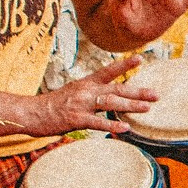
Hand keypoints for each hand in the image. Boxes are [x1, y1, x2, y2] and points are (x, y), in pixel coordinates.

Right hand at [29, 55, 156, 134]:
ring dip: (130, 105)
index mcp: (86, 83)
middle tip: (156, 94)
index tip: (140, 60)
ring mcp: (81, 104)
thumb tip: (112, 98)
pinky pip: (97, 122)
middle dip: (138, 91)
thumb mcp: (74, 93)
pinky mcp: (75, 119)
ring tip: (147, 108)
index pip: (108, 71)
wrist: (31, 113)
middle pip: (116, 88)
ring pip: (110, 102)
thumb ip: (93, 94)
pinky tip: (125, 128)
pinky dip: (112, 124)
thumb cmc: (54, 105)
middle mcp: (86, 90)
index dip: (124, 65)